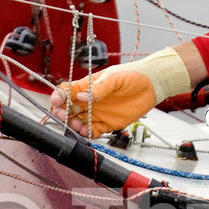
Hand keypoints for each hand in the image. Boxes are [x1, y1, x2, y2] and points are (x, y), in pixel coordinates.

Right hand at [50, 47, 191, 136]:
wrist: (152, 84)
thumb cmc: (133, 75)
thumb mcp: (114, 78)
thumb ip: (98, 88)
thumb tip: (81, 96)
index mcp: (88, 86)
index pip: (67, 91)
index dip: (59, 96)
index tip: (56, 102)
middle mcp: (90, 101)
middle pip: (69, 109)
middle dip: (63, 114)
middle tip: (63, 116)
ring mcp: (98, 113)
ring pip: (79, 122)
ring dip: (74, 125)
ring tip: (77, 125)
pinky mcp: (108, 124)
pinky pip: (93, 131)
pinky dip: (87, 133)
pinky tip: (87, 132)